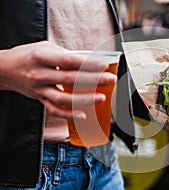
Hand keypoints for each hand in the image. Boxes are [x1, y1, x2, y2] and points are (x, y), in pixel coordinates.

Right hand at [0, 41, 116, 118]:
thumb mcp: (45, 48)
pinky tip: (83, 114)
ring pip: (64, 98)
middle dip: (93, 80)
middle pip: (70, 79)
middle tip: (110, 80)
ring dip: (84, 99)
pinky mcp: (40, 99)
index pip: (69, 61)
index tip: (104, 65)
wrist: (5, 69)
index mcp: (42, 57)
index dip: (87, 63)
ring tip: (101, 98)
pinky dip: (69, 114)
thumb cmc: (27, 55)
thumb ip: (65, 55)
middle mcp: (40, 74)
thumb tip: (88, 61)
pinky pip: (55, 109)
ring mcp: (39, 89)